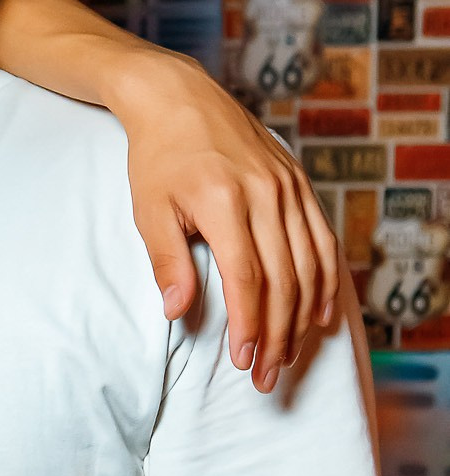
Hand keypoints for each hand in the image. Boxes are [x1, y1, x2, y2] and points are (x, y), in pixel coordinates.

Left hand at [115, 56, 339, 392]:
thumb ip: (167, 262)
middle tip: (268, 378)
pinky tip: (321, 313)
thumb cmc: (157, 158)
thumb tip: (178, 313)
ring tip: (291, 355)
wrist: (179, 97)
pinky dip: (327, 279)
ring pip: (310, 264)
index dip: (250, 326)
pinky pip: (323, 239)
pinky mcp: (299, 182)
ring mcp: (288, 187)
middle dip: (278, 335)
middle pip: (284, 280)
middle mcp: (266, 194)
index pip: (248, 279)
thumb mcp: (149, 210)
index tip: (245, 363)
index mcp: (226, 202)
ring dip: (304, 316)